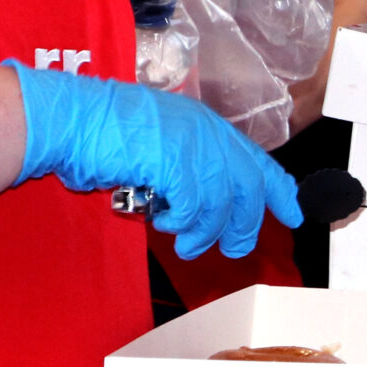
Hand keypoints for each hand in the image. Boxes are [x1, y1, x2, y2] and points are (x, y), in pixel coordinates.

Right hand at [6, 63, 301, 258]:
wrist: (70, 118)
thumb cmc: (104, 133)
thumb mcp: (160, 144)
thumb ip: (188, 166)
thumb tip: (207, 204)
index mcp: (209, 127)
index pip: (259, 162)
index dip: (280, 191)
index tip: (295, 215)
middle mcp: (208, 132)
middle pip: (248, 187)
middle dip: (246, 224)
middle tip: (235, 249)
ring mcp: (192, 144)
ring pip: (223, 201)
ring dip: (208, 232)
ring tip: (191, 247)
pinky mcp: (173, 161)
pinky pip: (194, 204)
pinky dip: (185, 222)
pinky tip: (168, 225)